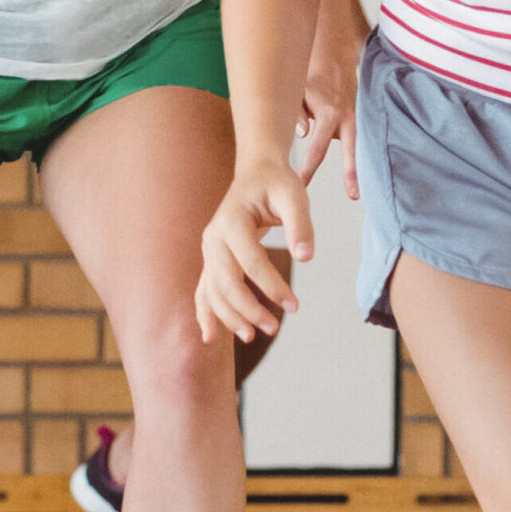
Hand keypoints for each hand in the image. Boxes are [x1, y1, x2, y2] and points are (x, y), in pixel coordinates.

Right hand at [196, 159, 313, 344]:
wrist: (256, 173)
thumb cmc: (277, 184)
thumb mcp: (294, 195)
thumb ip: (301, 225)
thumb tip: (306, 258)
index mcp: (231, 220)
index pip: (251, 262)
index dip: (272, 286)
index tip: (295, 306)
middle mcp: (213, 237)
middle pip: (226, 282)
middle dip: (249, 308)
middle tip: (274, 328)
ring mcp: (209, 250)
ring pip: (213, 291)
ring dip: (229, 317)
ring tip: (252, 336)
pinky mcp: (211, 260)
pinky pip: (204, 290)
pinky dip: (205, 314)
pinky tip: (209, 338)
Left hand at [297, 30, 360, 199]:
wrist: (334, 56)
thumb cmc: (311, 78)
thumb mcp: (297, 94)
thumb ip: (297, 115)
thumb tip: (303, 135)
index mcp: (328, 114)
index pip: (315, 150)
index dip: (307, 171)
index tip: (300, 187)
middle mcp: (347, 117)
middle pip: (350, 150)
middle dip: (351, 173)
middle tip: (354, 194)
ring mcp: (358, 116)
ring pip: (360, 144)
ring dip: (362, 165)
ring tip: (365, 189)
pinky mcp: (363, 116)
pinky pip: (362, 137)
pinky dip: (365, 152)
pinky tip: (374, 171)